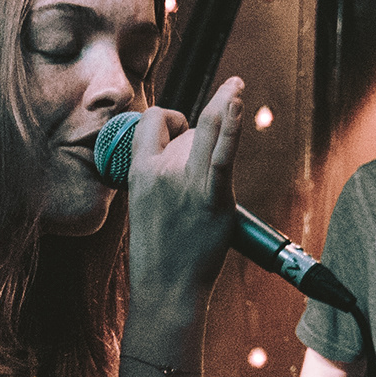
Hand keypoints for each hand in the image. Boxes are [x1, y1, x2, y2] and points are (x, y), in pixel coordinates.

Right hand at [119, 73, 244, 325]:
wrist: (165, 290)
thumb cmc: (157, 254)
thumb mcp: (143, 206)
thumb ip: (158, 178)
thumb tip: (178, 158)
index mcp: (139, 172)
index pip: (151, 121)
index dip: (169, 118)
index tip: (180, 130)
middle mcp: (160, 171)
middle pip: (185, 126)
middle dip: (201, 125)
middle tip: (215, 126)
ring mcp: (187, 183)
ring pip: (208, 127)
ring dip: (225, 103)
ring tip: (236, 86)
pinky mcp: (213, 197)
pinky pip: (223, 153)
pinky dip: (232, 125)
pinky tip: (237, 101)